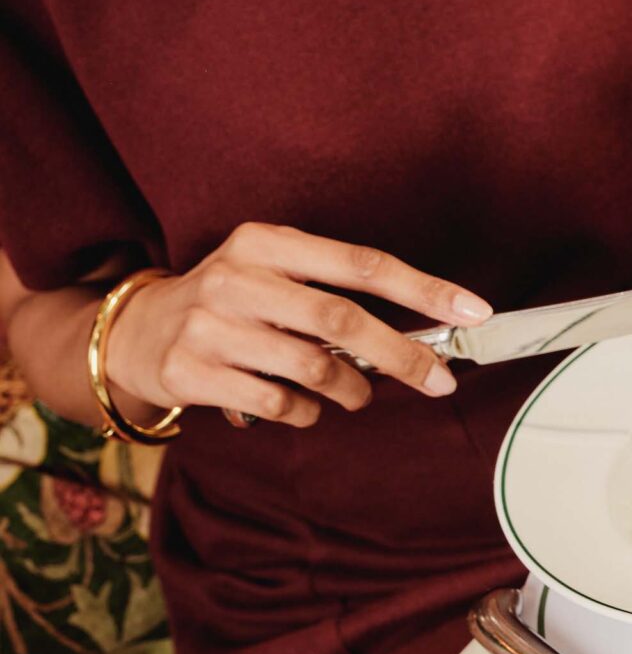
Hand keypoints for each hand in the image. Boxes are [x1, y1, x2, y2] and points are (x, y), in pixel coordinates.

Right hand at [106, 224, 490, 428]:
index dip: (422, 289)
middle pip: (342, 320)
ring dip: (351, 390)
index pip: (361, 264)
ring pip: (313, 368)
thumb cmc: (231, 301)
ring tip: (355, 394)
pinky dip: (305, 412)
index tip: (472, 311)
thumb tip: (425, 328)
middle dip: (402, 355)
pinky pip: (277, 402)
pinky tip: (303, 406)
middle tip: (438, 380)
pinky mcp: (190, 372)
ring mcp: (208, 326)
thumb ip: (334, 292)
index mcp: (266, 241)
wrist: (138, 331)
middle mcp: (236, 277)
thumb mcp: (273, 273)